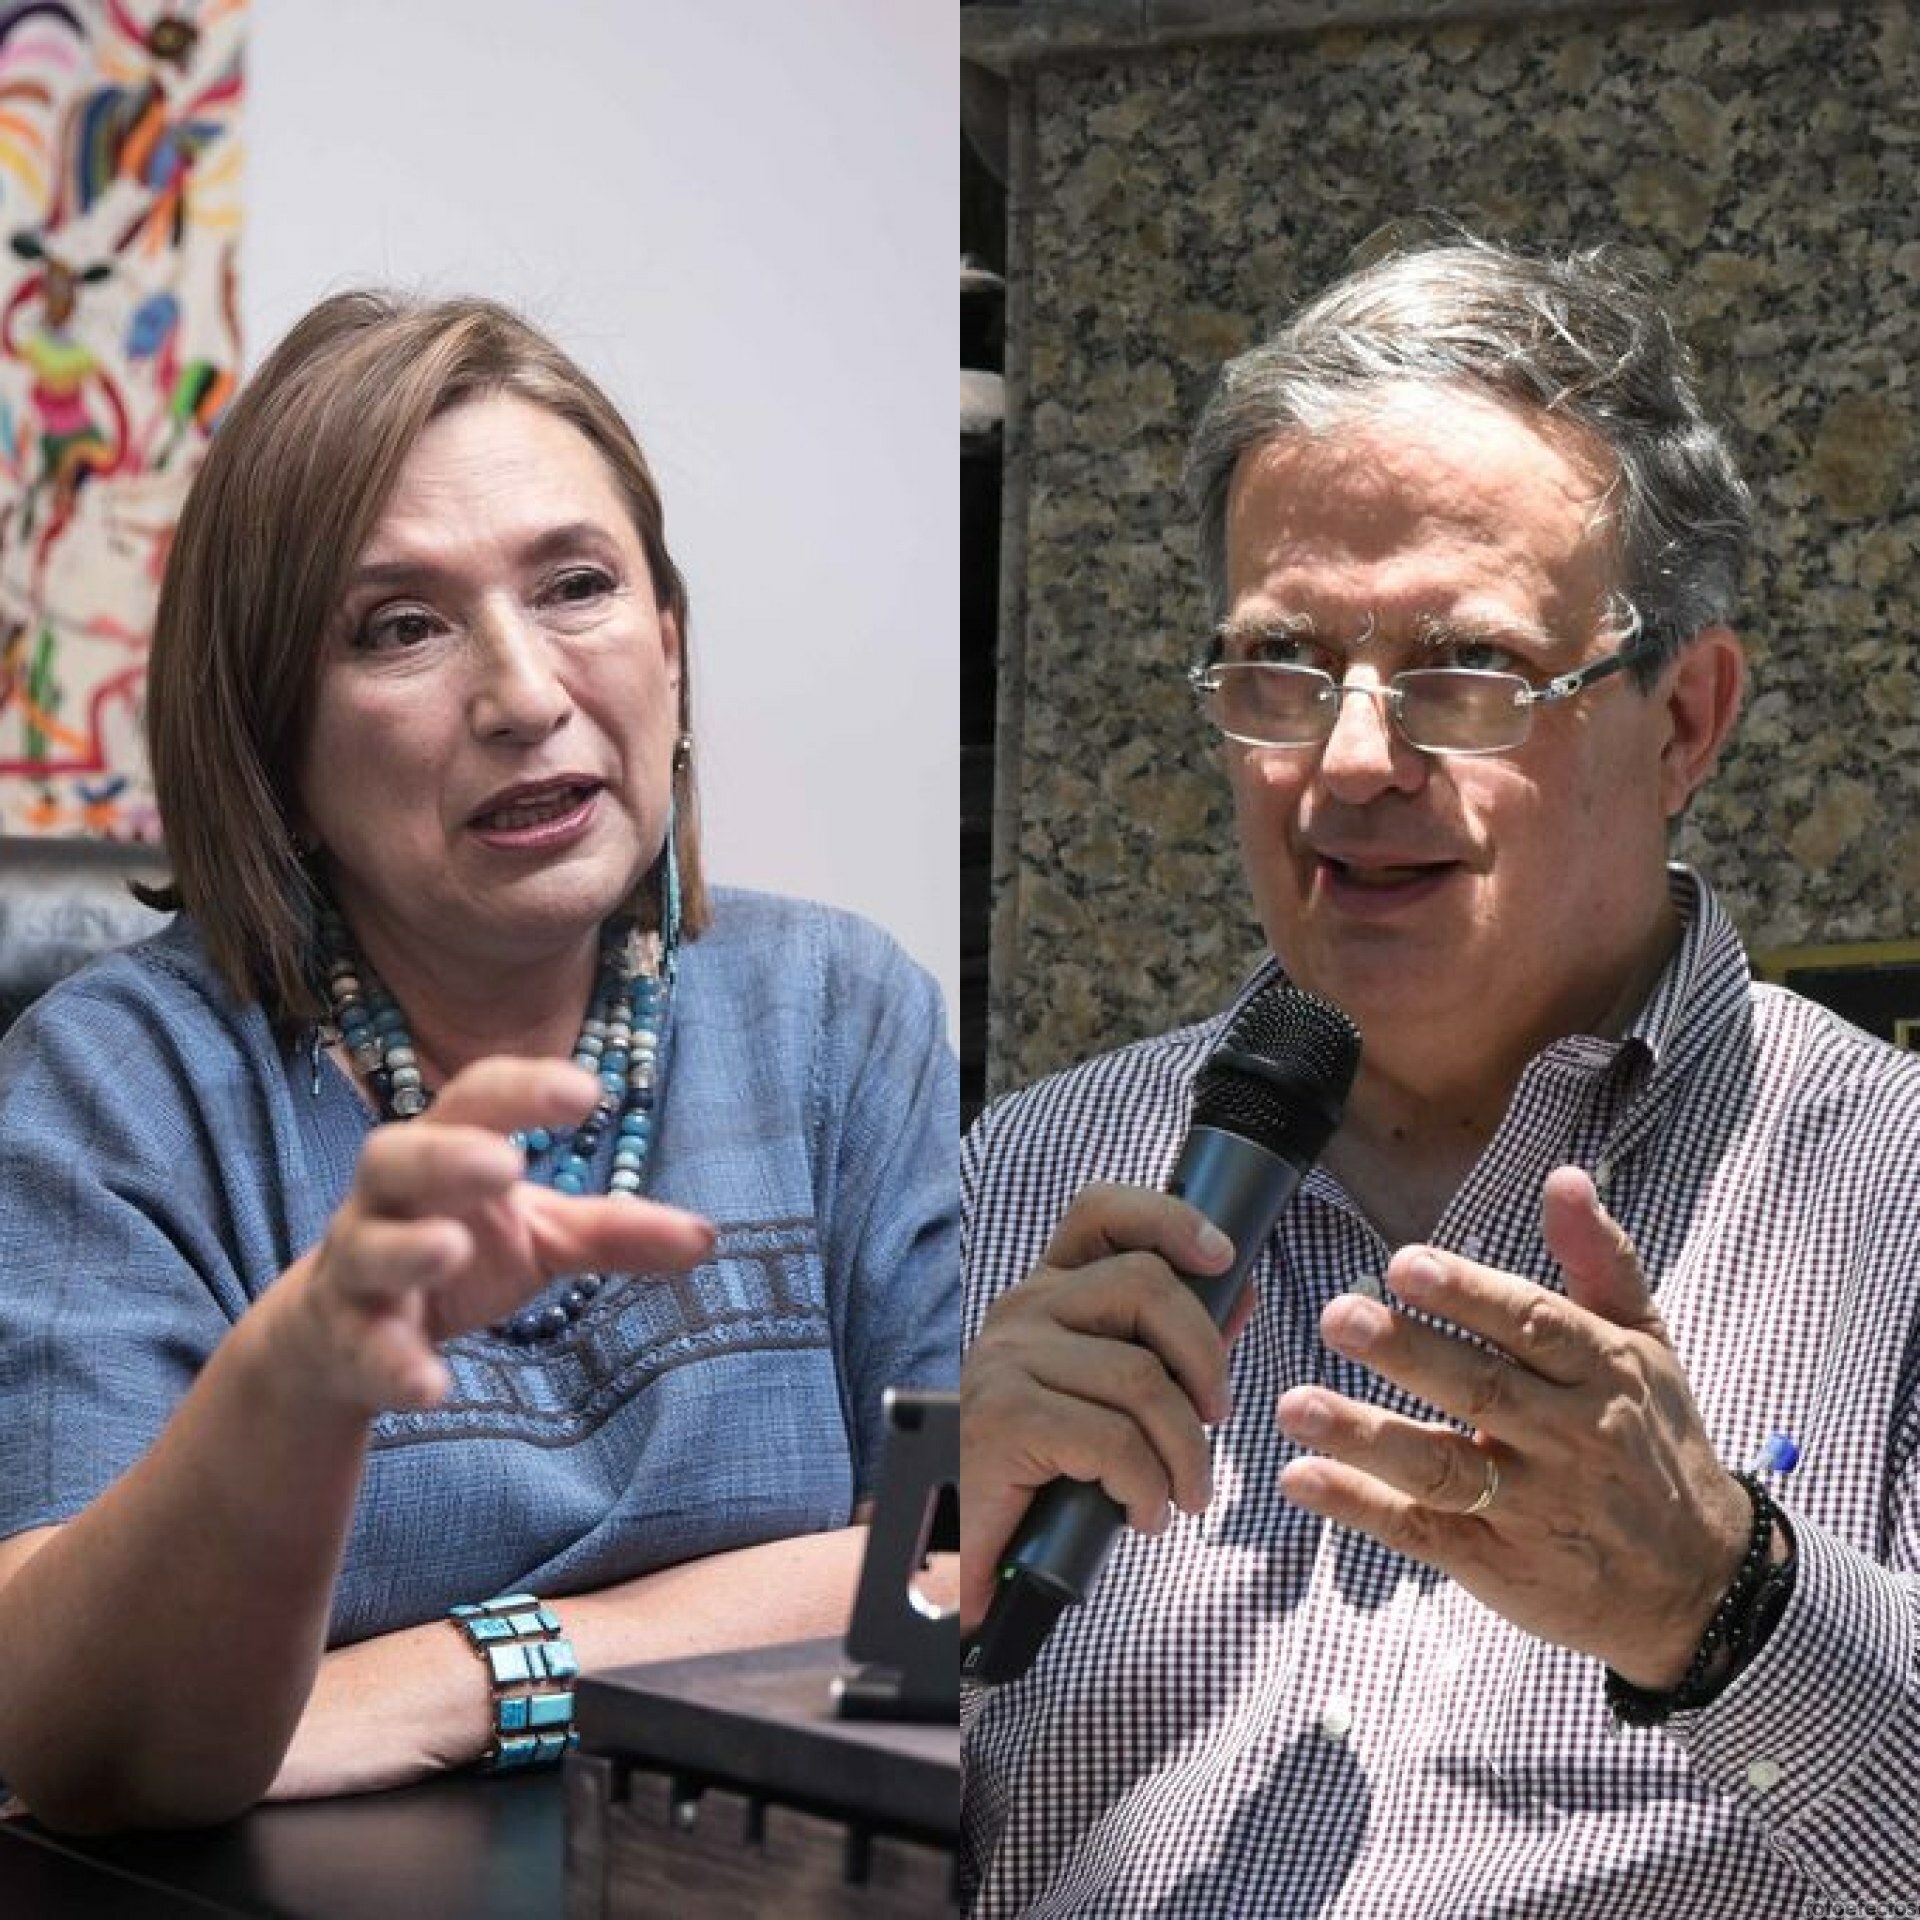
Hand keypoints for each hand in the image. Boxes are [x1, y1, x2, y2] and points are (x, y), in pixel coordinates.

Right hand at [285, 1058, 714, 1416]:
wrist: (340, 1336)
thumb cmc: (456, 1254)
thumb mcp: (539, 1236)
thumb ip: (614, 1230)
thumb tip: (707, 1236)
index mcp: (444, 1152)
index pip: (475, 1099)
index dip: (524, 1090)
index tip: (588, 1093)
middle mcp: (390, 1199)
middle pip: (395, 1155)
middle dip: (445, 1155)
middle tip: (503, 1163)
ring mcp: (358, 1267)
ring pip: (364, 1247)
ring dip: (408, 1248)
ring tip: (454, 1248)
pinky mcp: (341, 1337)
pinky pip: (360, 1346)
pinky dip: (394, 1363)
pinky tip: (433, 1386)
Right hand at [960, 1183, 1240, 1630]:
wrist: (981, 1546)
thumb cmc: (1059, 1465)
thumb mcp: (1118, 1394)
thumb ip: (1173, 1342)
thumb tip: (1240, 1290)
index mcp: (1051, 1291)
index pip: (1101, 1213)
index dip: (1168, 1218)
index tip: (1222, 1258)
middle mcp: (1023, 1308)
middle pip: (1145, 1285)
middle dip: (1206, 1359)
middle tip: (1215, 1420)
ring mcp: (1007, 1358)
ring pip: (1141, 1377)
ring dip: (1185, 1451)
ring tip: (1182, 1493)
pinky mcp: (1003, 1417)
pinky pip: (1114, 1441)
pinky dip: (1147, 1487)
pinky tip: (1141, 1511)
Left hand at [1275, 1164, 1749, 1686]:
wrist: (1700, 1584)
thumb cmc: (1653, 1440)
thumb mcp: (1644, 1346)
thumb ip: (1600, 1260)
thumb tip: (1567, 1176)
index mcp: (1601, 1372)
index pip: (1532, 1326)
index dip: (1469, 1295)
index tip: (1405, 1264)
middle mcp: (1566, 1438)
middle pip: (1480, 1390)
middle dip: (1407, 1353)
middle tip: (1338, 1316)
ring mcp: (1530, 1506)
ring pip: (1442, 1468)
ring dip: (1365, 1437)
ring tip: (1294, 1405)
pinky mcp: (1495, 1562)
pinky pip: (1421, 1531)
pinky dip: (1360, 1507)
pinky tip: (1301, 1478)